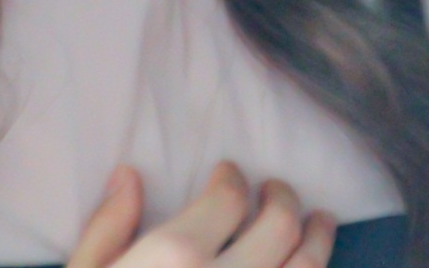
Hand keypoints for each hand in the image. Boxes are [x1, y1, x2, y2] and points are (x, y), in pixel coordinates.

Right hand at [69, 161, 336, 267]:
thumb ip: (106, 229)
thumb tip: (127, 176)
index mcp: (176, 255)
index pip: (229, 197)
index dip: (234, 180)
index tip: (229, 173)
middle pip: (282, 227)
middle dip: (284, 200)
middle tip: (276, 190)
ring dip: (321, 240)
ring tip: (321, 224)